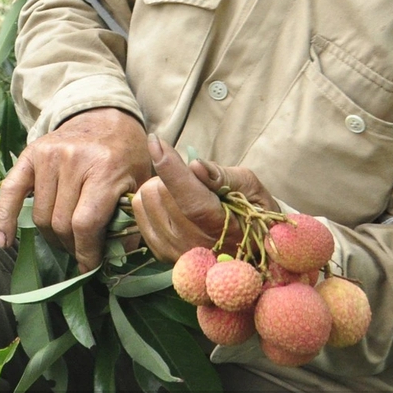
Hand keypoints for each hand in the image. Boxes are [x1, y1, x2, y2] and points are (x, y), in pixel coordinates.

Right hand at [0, 107, 151, 271]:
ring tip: (64, 240)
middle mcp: (73, 160)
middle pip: (61, 223)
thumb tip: (116, 259)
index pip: (85, 224)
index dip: (86, 253)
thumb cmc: (126, 155)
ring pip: (40, 216)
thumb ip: (133, 220)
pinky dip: (4, 219)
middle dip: (71, 247)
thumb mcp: (141, 184)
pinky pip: (11, 192)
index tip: (90, 267)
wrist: (105, 117)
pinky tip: (4, 241)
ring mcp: (48, 156)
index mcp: (105, 168)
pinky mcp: (30, 154)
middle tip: (80, 253)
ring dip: (51, 237)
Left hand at [132, 138, 278, 261]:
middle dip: (173, 175)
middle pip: (163, 192)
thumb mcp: (251, 188)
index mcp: (224, 229)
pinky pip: (139, 211)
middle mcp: (196, 244)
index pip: (191, 200)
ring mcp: (175, 251)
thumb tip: (194, 166)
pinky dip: (151, 199)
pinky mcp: (160, 251)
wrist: (252, 247)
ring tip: (185, 193)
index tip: (156, 141)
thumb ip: (224, 176)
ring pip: (146, 199)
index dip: (171, 169)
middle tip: (195, 181)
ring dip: (160, 186)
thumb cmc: (253, 211)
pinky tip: (172, 204)